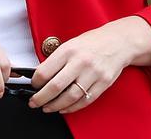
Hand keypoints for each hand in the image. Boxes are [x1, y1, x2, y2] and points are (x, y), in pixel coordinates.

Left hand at [28, 17, 150, 113]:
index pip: (45, 71)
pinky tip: (64, 108)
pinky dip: (73, 107)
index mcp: (67, 51)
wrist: (118, 42)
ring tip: (47, 108)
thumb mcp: (69, 45)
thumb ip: (55, 60)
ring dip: (56, 106)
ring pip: (71, 97)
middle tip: (34, 103)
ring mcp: (93, 74)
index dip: (35, 83)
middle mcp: (80, 63)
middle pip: (56, 86)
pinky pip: (86, 100)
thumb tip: (39, 75)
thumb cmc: (91, 42)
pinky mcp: (104, 83)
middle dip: (41, 98)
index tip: (33, 86)